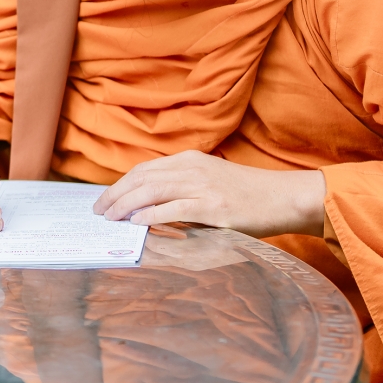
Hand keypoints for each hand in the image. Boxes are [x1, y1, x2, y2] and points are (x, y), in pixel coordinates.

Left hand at [92, 151, 325, 238]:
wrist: (284, 197)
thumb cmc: (248, 194)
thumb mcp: (210, 182)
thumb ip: (182, 189)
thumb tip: (149, 207)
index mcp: (189, 160)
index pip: (144, 169)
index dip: (120, 184)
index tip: (104, 199)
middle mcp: (192, 168)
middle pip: (142, 178)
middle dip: (115, 194)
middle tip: (98, 211)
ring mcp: (202, 186)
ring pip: (152, 190)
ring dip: (126, 204)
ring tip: (111, 218)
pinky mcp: (213, 206)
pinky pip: (173, 208)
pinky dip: (151, 215)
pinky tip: (137, 223)